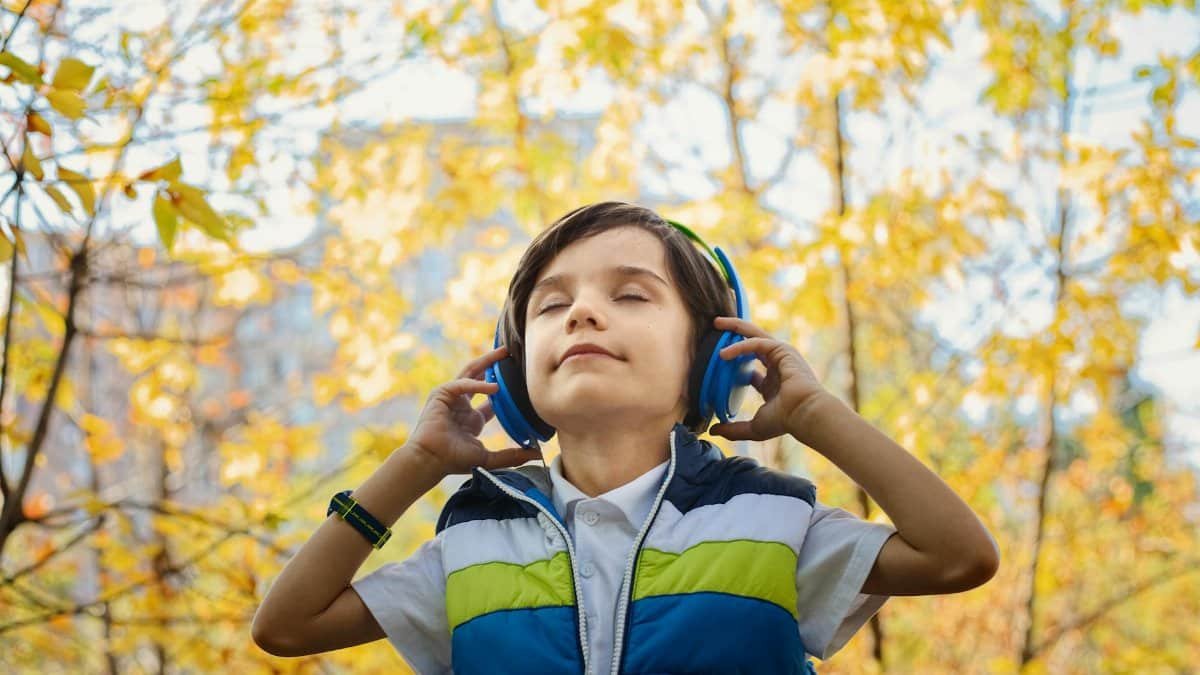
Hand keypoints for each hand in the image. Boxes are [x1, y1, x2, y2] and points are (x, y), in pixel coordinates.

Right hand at [407, 345, 543, 475]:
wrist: (431, 460)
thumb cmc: (453, 460)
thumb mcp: (489, 457)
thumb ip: (512, 455)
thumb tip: (537, 454)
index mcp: (472, 419)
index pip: (492, 400)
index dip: (506, 390)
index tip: (522, 381)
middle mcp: (462, 405)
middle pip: (481, 378)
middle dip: (495, 365)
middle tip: (512, 355)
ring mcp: (451, 398)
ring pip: (470, 372)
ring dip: (486, 362)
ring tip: (503, 353)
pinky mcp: (441, 394)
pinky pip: (461, 383)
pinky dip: (477, 383)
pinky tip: (494, 387)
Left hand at [706, 316, 828, 441]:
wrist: (804, 414)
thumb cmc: (785, 421)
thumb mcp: (754, 427)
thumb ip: (733, 429)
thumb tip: (713, 431)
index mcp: (773, 384)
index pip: (752, 368)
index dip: (735, 362)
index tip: (718, 361)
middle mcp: (777, 367)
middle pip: (753, 343)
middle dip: (735, 334)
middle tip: (715, 326)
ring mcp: (782, 356)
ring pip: (755, 334)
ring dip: (736, 327)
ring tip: (716, 323)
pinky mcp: (783, 350)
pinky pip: (757, 342)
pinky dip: (740, 345)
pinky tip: (724, 354)